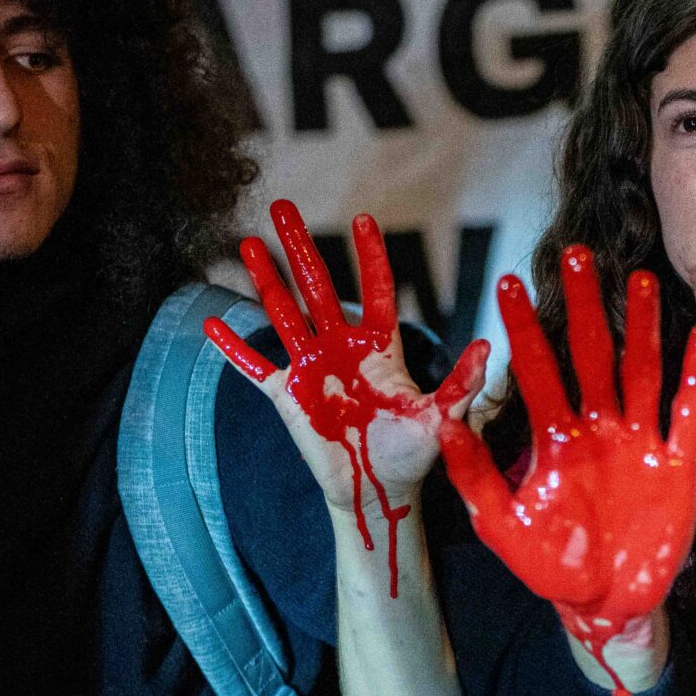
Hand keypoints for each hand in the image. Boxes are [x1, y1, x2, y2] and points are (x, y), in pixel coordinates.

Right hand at [207, 201, 488, 595]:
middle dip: (300, 247)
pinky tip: (210, 325)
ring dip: (265, 280)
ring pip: (283, 314)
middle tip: (282, 206)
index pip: (376, 292)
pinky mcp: (288, 395)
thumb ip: (462, 383)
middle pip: (317, 287)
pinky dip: (233, 349)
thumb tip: (486, 347)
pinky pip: (255, 368)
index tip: (362, 219)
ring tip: (248, 244)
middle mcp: (342, 348)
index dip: (370, 257)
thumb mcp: (442, 418)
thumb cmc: (414, 454)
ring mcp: (312, 368)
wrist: (379, 488)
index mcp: (381, 348)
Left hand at [437, 247, 695, 695]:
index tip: (508, 283)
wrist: (606, 604)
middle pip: (592, 354)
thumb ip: (477, 478)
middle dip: (584, 306)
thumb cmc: (553, 567)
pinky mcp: (678, 465)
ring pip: (642, 371)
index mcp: (556, 439)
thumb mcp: (504, 527)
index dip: (525, 329)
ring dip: (643, 327)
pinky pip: (689, 413)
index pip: (537, 372)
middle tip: (576, 255)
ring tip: (641, 280)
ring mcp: (640, 443)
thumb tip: (446, 426)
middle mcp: (599, 429)